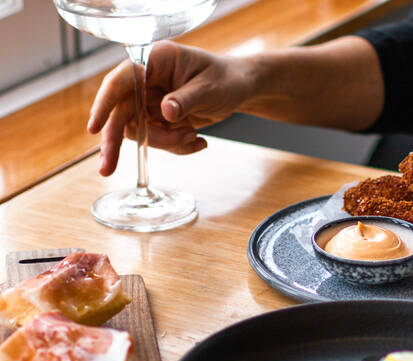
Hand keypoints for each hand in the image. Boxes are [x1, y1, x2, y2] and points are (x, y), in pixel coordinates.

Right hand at [88, 41, 253, 175]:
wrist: (241, 89)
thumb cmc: (227, 78)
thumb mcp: (210, 89)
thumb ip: (186, 100)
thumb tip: (165, 112)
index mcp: (155, 61)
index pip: (121, 81)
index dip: (105, 104)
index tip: (94, 127)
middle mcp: (147, 80)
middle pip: (121, 112)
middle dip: (116, 141)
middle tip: (108, 168)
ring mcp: (151, 100)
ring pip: (141, 131)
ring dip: (166, 142)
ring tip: (195, 137)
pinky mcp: (159, 118)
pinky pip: (158, 140)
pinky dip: (177, 146)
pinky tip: (199, 142)